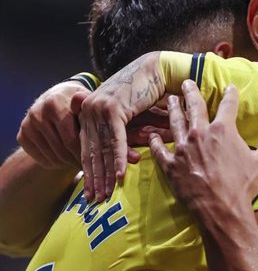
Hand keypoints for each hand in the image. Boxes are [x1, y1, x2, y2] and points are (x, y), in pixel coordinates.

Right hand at [17, 81, 88, 168]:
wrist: (58, 98)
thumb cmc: (79, 105)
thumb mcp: (85, 103)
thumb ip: (84, 105)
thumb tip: (78, 98)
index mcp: (53, 104)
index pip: (70, 138)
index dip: (84, 152)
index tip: (95, 160)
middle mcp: (37, 114)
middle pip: (61, 149)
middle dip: (77, 159)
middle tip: (89, 165)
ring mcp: (27, 125)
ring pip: (51, 157)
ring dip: (67, 163)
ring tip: (80, 162)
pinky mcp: (22, 136)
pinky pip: (40, 159)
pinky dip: (54, 164)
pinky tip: (66, 159)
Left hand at [76, 52, 163, 201]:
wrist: (156, 70)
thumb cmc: (145, 91)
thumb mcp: (126, 113)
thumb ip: (115, 128)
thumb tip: (115, 150)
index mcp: (89, 112)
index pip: (87, 148)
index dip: (90, 172)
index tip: (91, 191)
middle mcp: (89, 110)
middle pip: (91, 151)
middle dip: (94, 179)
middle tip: (95, 201)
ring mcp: (98, 109)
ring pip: (101, 149)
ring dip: (104, 175)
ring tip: (106, 195)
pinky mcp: (112, 109)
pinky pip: (115, 140)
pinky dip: (117, 160)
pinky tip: (119, 176)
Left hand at [149, 79, 257, 215]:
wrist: (221, 211)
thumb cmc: (244, 186)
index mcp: (223, 130)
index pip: (228, 105)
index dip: (230, 94)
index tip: (230, 87)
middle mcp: (200, 134)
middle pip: (194, 107)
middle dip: (191, 92)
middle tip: (187, 83)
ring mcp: (183, 149)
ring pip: (175, 123)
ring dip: (174, 110)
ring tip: (171, 100)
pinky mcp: (171, 165)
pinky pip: (160, 150)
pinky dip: (156, 142)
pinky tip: (152, 136)